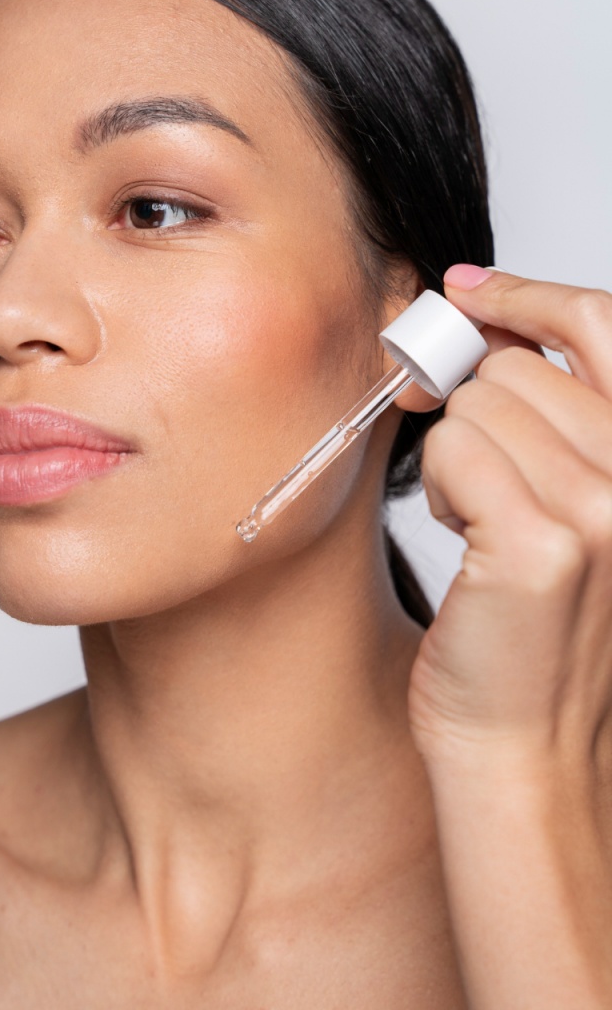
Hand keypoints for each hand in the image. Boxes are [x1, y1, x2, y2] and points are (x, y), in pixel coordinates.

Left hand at [408, 265, 611, 774]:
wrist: (527, 748)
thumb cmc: (531, 630)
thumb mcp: (572, 504)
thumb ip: (556, 417)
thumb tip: (484, 318)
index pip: (603, 326)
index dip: (531, 295)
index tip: (471, 287)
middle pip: (516, 367)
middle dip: (477, 411)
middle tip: (480, 479)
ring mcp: (604, 510)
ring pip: (478, 403)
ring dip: (457, 454)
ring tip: (479, 518)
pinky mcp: (542, 543)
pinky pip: (454, 447)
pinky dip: (440, 484)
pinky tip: (461, 531)